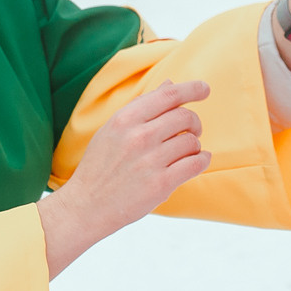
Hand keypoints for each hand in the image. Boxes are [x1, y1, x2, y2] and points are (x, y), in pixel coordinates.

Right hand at [38, 81, 211, 276]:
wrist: (85, 206)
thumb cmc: (100, 167)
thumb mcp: (113, 130)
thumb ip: (142, 107)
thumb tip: (170, 83)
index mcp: (125, 119)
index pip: (168, 95)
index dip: (191, 89)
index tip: (204, 89)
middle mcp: (138, 136)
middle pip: (185, 116)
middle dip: (195, 123)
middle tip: (193, 131)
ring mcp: (150, 160)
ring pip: (192, 142)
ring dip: (195, 146)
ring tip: (186, 153)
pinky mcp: (161, 184)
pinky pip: (195, 164)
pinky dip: (202, 160)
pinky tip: (199, 161)